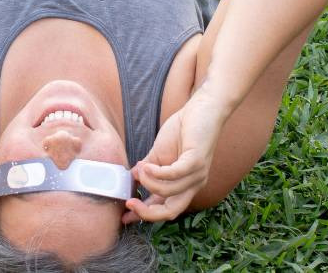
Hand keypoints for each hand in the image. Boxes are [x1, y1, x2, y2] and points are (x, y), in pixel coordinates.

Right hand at [123, 94, 228, 222]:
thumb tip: (131, 178)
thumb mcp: (159, 154)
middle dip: (147, 212)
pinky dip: (156, 172)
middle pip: (171, 212)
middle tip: (129, 203)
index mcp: (183, 185)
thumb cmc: (183, 129)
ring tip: (139, 168)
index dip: (144, 216)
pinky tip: (146, 164)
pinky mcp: (196, 162)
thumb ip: (147, 168)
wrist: (202, 109)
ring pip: (168, 192)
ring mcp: (197, 175)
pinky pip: (173, 174)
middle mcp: (193, 185)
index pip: (165, 209)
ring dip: (148, 182)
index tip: (125, 217)